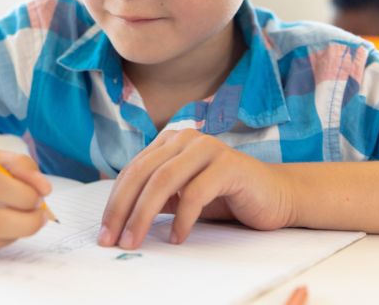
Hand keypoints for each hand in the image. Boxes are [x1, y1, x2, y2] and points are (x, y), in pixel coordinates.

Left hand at [98, 129, 295, 249]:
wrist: (274, 195)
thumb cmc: (224, 196)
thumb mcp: (181, 197)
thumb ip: (155, 198)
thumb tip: (118, 220)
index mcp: (169, 142)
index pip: (132, 171)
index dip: (114, 202)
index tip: (105, 233)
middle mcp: (185, 138)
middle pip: (143, 174)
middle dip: (122, 209)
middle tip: (113, 239)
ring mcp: (208, 148)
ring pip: (163, 180)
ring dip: (144, 215)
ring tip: (135, 240)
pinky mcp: (229, 164)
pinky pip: (195, 192)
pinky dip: (182, 218)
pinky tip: (177, 237)